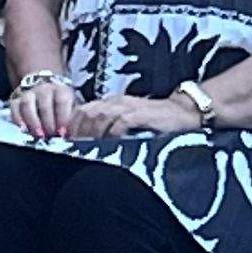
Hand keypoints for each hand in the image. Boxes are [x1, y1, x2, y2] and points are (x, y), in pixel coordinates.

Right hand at [8, 72, 78, 139]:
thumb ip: (71, 118)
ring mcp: (28, 92)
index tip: (63, 133)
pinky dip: (18, 119)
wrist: (44, 85)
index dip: (62, 118)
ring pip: (27, 104)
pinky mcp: (16, 98)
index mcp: (60, 89)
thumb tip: (72, 133)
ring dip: (33, 121)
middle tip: (50, 136)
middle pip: (44, 104)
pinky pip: (14, 107)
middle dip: (47, 122)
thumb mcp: (71, 105)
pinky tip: (23, 129)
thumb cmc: (60, 102)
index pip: (61, 101)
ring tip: (38, 135)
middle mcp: (43, 89)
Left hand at [67, 92, 186, 139]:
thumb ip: (109, 128)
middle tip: (76, 150)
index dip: (73, 127)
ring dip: (92, 135)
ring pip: (100, 117)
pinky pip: (120, 122)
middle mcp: (117, 102)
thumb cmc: (154, 121)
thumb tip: (87, 144)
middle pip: (87, 113)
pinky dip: (112, 134)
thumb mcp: (127, 121)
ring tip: (89, 150)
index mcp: (111, 103)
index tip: (69, 144)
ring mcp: (129, 107)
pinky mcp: (141, 114)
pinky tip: (109, 146)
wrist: (182, 112)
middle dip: (79, 133)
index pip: (82, 110)